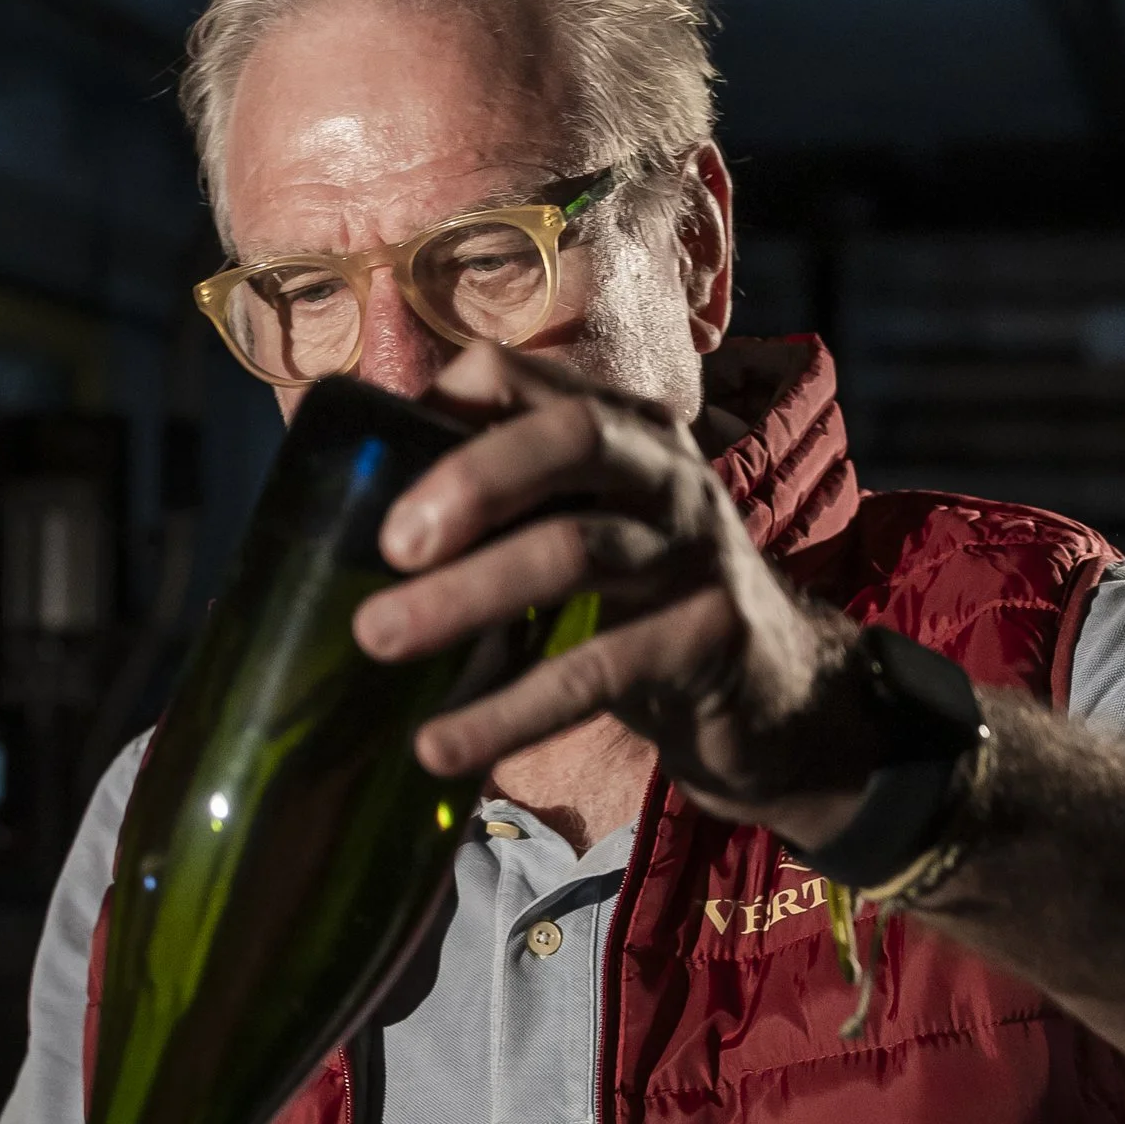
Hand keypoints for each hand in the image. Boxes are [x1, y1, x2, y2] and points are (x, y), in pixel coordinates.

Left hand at [349, 342, 886, 841]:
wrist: (777, 700)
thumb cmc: (643, 607)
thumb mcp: (581, 536)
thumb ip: (500, 509)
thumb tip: (346, 504)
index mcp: (622, 430)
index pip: (524, 378)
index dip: (444, 405)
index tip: (370, 467)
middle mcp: (667, 472)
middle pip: (570, 437)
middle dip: (471, 480)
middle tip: (388, 545)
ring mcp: (699, 549)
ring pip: (577, 550)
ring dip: (466, 597)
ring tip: (377, 640)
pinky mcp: (713, 637)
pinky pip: (600, 668)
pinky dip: (511, 709)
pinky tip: (441, 744)